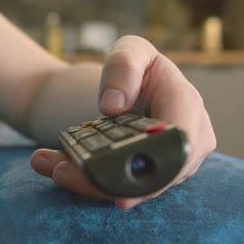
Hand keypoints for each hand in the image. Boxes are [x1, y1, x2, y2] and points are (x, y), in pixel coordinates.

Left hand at [30, 36, 215, 209]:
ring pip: (134, 188)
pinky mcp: (152, 176)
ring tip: (55, 168)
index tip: (121, 193)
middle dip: (105, 180)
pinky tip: (59, 168)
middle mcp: (188, 142)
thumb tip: (113, 105)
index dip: (155, 174)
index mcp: (186, 106)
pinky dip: (89, 182)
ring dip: (90, 184)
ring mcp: (173, 163)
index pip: (179, 147)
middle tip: (61, 171)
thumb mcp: (131, 50)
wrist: (134, 85)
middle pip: (150, 177)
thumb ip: (123, 67)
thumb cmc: (137, 66)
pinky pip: (123, 187)